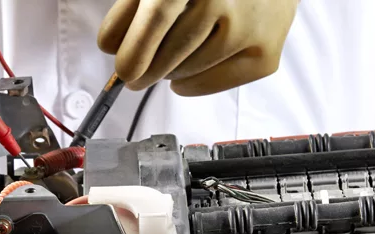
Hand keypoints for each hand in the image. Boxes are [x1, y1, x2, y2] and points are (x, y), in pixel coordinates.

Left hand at [97, 0, 297, 95]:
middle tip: (136, 74)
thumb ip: (133, 5)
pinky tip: (189, 69)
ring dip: (169, 73)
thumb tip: (110, 45)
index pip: (157, 17)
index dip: (136, 49)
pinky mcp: (264, 54)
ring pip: (188, 71)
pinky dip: (193, 84)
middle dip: (146, 70)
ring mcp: (250, 28)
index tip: (124, 71)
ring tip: (171, 57)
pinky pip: (214, 83)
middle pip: (172, 52)